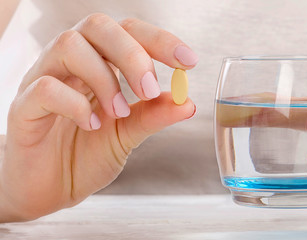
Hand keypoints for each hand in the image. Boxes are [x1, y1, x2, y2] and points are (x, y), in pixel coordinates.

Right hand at [0, 13, 196, 221]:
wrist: (49, 190)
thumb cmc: (85, 155)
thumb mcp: (128, 134)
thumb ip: (153, 115)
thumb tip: (188, 102)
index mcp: (99, 64)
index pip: (128, 31)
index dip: (159, 40)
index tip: (188, 61)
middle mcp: (71, 63)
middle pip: (98, 26)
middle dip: (132, 54)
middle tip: (149, 89)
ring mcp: (43, 79)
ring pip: (69, 45)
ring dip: (104, 78)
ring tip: (119, 113)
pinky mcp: (23, 107)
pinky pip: (45, 87)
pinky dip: (74, 104)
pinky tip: (90, 125)